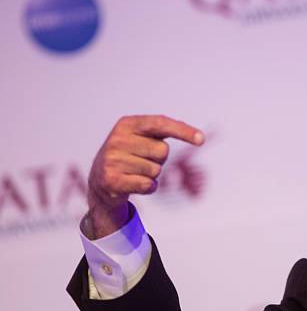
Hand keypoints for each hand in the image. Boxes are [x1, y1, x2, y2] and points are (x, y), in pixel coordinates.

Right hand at [86, 115, 203, 237]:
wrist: (101, 180)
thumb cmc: (131, 154)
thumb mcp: (142, 136)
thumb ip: (165, 130)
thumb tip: (199, 136)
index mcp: (127, 124)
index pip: (160, 123)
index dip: (183, 131)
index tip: (201, 139)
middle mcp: (117, 139)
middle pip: (162, 150)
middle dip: (159, 158)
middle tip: (143, 160)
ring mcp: (112, 160)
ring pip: (156, 170)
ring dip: (152, 174)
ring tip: (135, 172)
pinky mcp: (112, 180)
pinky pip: (149, 185)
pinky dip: (149, 187)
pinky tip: (135, 184)